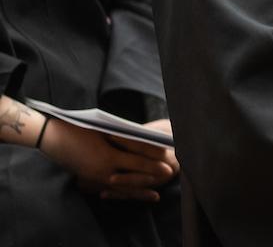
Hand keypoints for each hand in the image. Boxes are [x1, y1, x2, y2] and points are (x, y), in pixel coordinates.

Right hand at [39, 119, 176, 202]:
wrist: (52, 137)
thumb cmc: (79, 128)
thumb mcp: (104, 130)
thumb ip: (124, 137)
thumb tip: (145, 140)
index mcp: (108, 156)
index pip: (138, 161)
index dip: (154, 163)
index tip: (169, 162)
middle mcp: (103, 170)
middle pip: (133, 177)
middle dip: (152, 177)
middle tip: (170, 175)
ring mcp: (96, 177)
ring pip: (123, 188)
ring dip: (140, 191)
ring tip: (156, 195)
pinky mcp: (90, 179)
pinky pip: (110, 190)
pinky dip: (123, 194)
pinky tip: (131, 195)